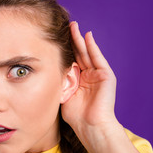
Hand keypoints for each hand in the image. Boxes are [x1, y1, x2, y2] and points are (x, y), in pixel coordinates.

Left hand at [61, 22, 120, 145]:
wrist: (91, 127)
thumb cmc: (76, 116)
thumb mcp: (63, 96)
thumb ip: (59, 83)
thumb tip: (46, 73)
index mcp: (79, 81)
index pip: (70, 61)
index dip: (64, 50)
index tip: (54, 39)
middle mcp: (88, 76)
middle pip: (78, 54)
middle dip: (72, 40)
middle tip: (65, 26)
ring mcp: (98, 75)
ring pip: (87, 53)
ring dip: (80, 39)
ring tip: (73, 26)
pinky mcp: (106, 75)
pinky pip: (98, 58)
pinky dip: (93, 46)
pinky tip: (86, 36)